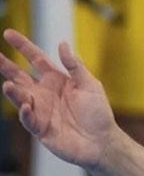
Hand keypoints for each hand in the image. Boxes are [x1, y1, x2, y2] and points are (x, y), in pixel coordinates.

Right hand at [0, 28, 119, 170]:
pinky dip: (25, 112)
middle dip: (6, 66)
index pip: (36, 59)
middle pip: (20, 76)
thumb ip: (75, 66)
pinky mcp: (40, 128)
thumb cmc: (98, 113)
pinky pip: (28, 119)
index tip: (8, 33)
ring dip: (13, 92)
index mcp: (57, 80)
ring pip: (20, 97)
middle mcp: (45, 93)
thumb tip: (62, 44)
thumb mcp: (90, 85)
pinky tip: (25, 106)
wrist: (102, 142)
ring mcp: (41, 110)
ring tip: (8, 85)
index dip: (23, 47)